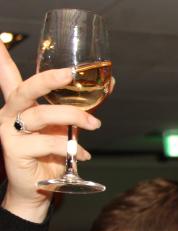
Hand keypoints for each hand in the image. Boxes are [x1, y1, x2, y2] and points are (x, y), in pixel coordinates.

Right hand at [0, 44, 98, 221]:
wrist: (39, 188)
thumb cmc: (51, 152)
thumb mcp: (66, 125)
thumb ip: (80, 105)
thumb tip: (109, 82)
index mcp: (20, 103)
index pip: (6, 75)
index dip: (2, 58)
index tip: (0, 39)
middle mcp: (10, 113)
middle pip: (26, 89)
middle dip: (49, 79)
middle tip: (71, 74)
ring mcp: (10, 132)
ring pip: (42, 116)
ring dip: (73, 118)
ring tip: (95, 125)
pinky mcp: (15, 151)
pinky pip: (48, 144)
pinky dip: (71, 148)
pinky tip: (82, 155)